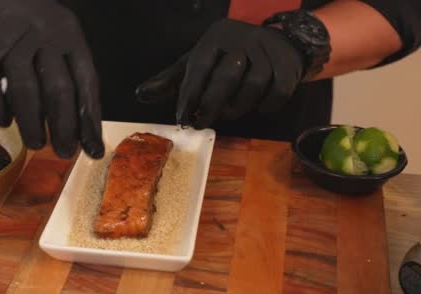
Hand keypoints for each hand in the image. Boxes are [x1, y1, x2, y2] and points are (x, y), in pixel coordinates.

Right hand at [0, 0, 103, 158]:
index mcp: (70, 36)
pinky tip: (4, 121)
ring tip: (36, 143)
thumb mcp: (57, 39)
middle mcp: (44, 36)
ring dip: (32, 122)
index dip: (90, 120)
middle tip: (64, 151)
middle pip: (58, 88)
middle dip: (64, 127)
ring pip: (24, 89)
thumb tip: (81, 130)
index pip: (86, 83)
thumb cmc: (28, 25)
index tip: (93, 148)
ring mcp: (11, 40)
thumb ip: (69, 77)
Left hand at [136, 19, 303, 128]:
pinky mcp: (288, 66)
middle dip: (211, 104)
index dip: (189, 94)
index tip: (182, 117)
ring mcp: (267, 51)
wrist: (276, 46)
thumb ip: (170, 80)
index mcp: (216, 37)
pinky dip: (264, 107)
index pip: (199, 66)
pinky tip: (254, 108)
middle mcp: (242, 40)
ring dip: (237, 107)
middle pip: (226, 76)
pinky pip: (276, 93)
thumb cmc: (226, 58)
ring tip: (227, 114)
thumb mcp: (196, 63)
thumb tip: (140, 94)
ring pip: (253, 85)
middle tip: (201, 122)